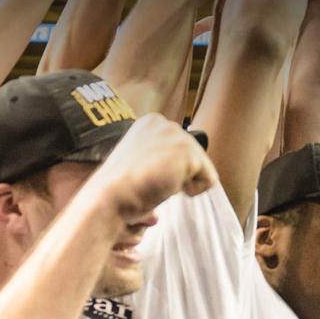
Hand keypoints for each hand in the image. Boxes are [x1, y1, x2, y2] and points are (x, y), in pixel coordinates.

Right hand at [85, 114, 215, 220]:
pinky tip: (167, 187)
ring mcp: (178, 135)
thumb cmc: (118, 188)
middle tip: (151, 182)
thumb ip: (158, 158)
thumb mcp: (139, 162)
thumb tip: (179, 174)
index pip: (179, 148)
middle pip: (194, 155)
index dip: (168, 169)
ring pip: (202, 167)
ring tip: (157, 183)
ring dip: (183, 183)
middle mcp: (165, 123)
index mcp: (151, 123)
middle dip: (178, 174)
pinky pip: (209, 180)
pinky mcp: (188, 152)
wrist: (110, 196)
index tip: (146, 174)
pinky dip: (193, 191)